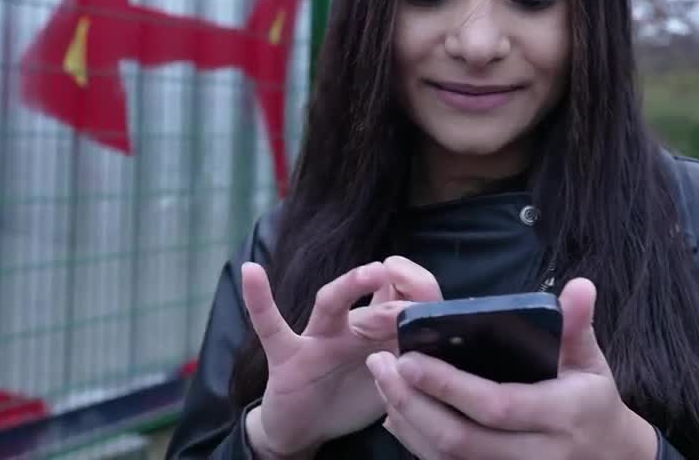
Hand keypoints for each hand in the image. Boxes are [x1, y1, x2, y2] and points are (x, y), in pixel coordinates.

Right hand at [242, 257, 441, 457]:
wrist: (303, 427)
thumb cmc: (350, 395)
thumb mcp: (389, 377)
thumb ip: (411, 356)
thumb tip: (446, 339)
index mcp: (379, 332)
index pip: (404, 300)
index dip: (422, 295)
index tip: (437, 301)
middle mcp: (350, 326)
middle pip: (376, 302)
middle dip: (398, 302)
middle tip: (414, 308)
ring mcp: (317, 338)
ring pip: (331, 305)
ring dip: (350, 287)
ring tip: (372, 272)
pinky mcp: (287, 355)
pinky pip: (270, 326)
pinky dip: (259, 300)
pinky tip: (251, 272)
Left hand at [367, 278, 658, 459]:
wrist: (609, 459)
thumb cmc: (593, 402)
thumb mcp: (591, 363)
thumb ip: (577, 325)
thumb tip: (579, 285)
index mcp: (559, 416)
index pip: (495, 406)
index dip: (448, 386)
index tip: (409, 359)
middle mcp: (535, 455)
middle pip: (460, 441)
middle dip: (413, 404)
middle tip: (380, 364)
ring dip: (407, 423)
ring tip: (382, 382)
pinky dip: (417, 442)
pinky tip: (396, 413)